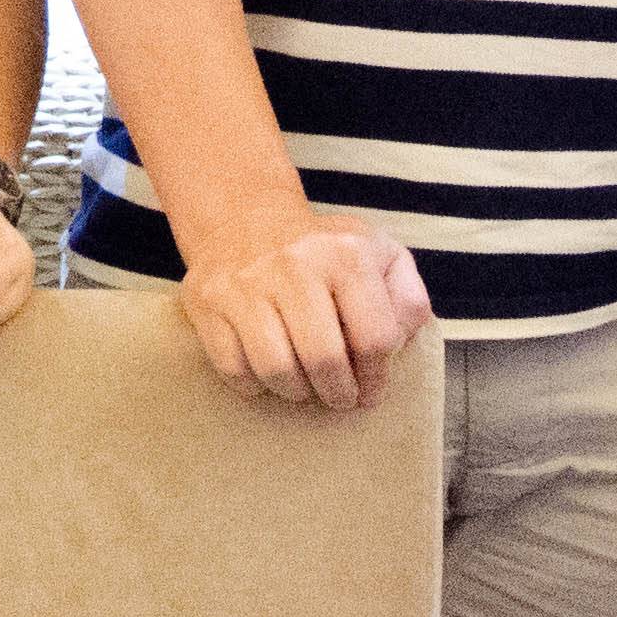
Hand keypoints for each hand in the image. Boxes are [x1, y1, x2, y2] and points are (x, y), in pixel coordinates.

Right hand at [176, 208, 432, 409]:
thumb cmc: (324, 252)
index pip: (375, 338)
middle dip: (338, 393)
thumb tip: (400, 339)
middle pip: (324, 359)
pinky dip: (253, 384)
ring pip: (276, 369)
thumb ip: (407, 296)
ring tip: (305, 389)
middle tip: (340, 398)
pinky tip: (266, 376)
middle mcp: (294, 263)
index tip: (371, 389)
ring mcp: (247, 282)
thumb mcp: (379, 255)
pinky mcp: (208, 300)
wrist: (245, 218)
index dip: (377, 376)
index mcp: (345, 253)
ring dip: (296, 392)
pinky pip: (232, 367)